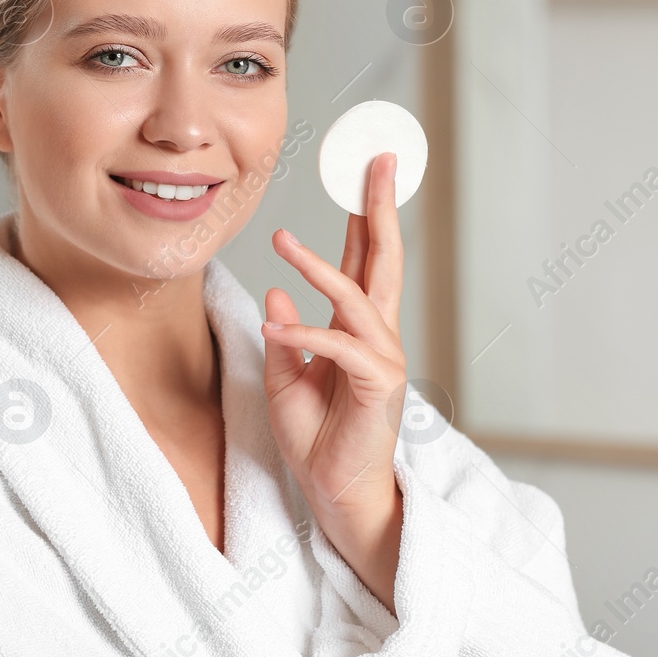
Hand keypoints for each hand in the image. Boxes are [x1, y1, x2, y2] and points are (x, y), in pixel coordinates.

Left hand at [262, 151, 406, 612]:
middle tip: (375, 162)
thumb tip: (277, 295)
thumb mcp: (287, 381)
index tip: (364, 171)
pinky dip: (305, 335)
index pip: (364, 260)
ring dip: (318, 266)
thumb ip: (286, 338)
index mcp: (359, 329)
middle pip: (383, 259)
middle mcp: (378, 336)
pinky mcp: (379, 387)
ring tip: (282, 238)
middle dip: (379, 208)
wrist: (338, 494)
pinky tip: (274, 325)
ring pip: (356, 297)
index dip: (365, 214)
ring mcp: (383, 359)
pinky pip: (340, 349)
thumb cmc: (318, 439)